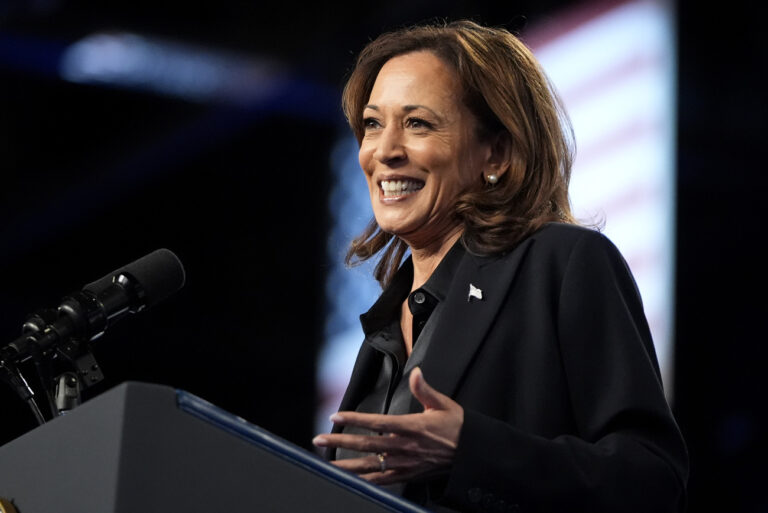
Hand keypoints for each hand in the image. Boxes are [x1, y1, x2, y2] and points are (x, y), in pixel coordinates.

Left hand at [313, 367, 463, 484]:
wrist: (472, 454)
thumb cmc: (458, 428)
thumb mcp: (443, 404)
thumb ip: (425, 389)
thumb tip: (417, 373)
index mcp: (412, 427)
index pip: (377, 423)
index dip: (354, 420)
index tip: (336, 416)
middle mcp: (404, 447)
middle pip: (366, 445)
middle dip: (340, 442)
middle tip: (319, 440)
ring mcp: (404, 464)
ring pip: (370, 466)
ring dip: (346, 465)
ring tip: (326, 463)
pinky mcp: (407, 475)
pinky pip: (382, 480)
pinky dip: (364, 480)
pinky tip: (351, 479)